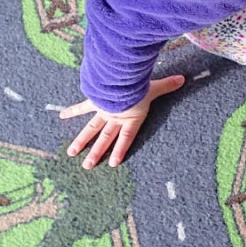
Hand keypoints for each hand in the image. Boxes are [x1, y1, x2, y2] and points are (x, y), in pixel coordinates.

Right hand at [60, 75, 184, 167]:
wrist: (118, 80)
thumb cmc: (137, 86)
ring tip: (71, 154)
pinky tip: (61, 116)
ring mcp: (103, 111)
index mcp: (131, 118)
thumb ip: (168, 85)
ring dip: (81, 142)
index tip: (114, 163)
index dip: (120, 150)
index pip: (126, 138)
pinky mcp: (94, 101)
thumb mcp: (154, 87)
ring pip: (91, 129)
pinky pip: (82, 107)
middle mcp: (115, 118)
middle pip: (106, 138)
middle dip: (97, 152)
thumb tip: (184, 80)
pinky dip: (72, 111)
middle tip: (87, 166)